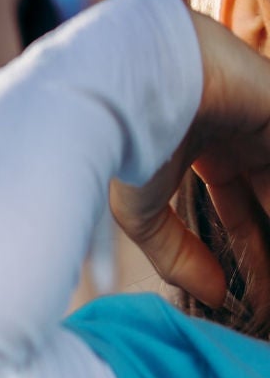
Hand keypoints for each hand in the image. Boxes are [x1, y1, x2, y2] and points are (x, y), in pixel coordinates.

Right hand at [110, 9, 269, 322]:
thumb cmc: (122, 141)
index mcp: (201, 150)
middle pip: (268, 197)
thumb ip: (178, 256)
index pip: (238, 205)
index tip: (256, 293)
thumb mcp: (142, 214)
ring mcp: (265, 118)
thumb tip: (213, 296)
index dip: (248, 249)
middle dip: (269, 244)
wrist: (130, 81)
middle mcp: (239, 134)